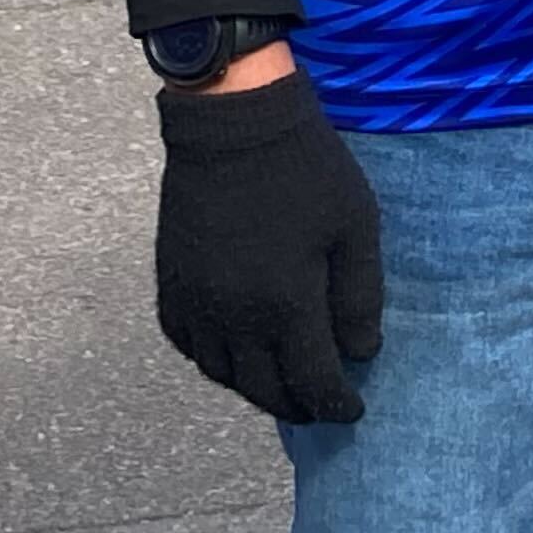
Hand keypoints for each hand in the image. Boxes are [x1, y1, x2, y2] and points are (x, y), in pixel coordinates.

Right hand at [152, 59, 383, 424]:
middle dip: (296, 405)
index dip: (336, 404)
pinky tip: (232, 354)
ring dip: (252, 388)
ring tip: (280, 386)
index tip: (354, 412)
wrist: (232, 121)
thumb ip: (360, 296)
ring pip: (220, 373)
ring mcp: (194, 301)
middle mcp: (232, 316)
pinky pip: (186, 343)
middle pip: (262, 388)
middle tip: (319, 408)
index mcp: (284, 304)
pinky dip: (211, 360)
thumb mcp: (355, 226)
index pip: (312, 381)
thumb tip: (362, 353)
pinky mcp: (170, 281)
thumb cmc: (305, 168)